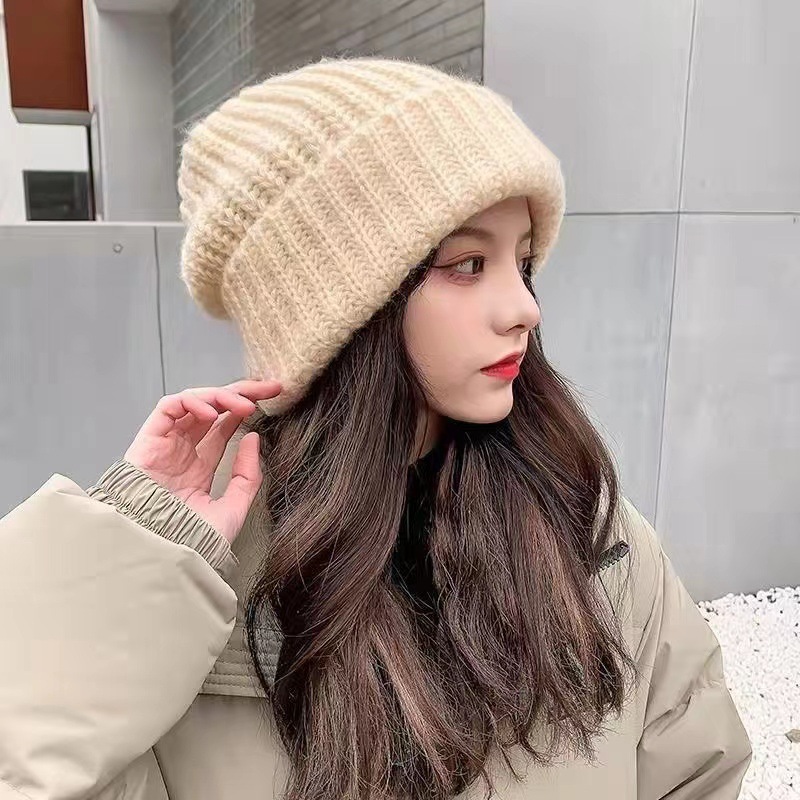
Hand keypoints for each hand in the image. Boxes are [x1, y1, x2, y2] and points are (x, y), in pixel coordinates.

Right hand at [123, 380, 280, 543]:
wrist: (162, 553)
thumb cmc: (192, 540)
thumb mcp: (233, 507)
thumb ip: (247, 475)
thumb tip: (254, 438)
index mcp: (200, 468)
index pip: (225, 426)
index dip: (246, 408)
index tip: (274, 397)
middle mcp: (182, 452)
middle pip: (213, 408)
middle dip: (241, 392)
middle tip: (268, 388)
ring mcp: (165, 445)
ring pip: (193, 401)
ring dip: (221, 396)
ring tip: (245, 406)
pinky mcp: (148, 440)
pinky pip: (168, 407)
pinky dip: (192, 401)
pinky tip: (213, 414)